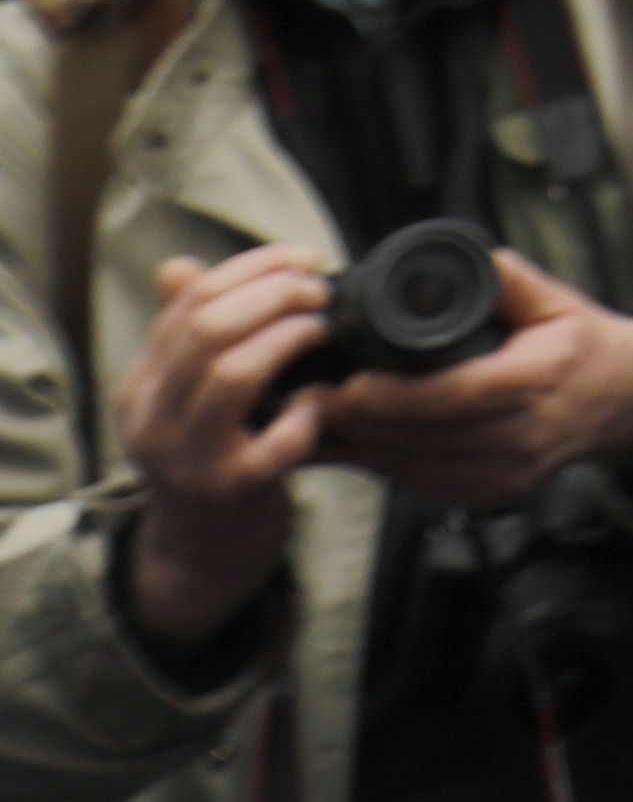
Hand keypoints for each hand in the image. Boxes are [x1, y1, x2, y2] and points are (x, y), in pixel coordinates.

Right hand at [115, 250, 330, 653]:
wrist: (203, 545)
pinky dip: (302, 418)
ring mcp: (185, 459)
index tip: (306, 256)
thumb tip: (178, 265)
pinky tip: (319, 402)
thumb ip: (190, 332)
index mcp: (141, 385)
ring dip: (287, 339)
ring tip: (323, 327)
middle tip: (321, 288)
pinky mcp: (227, 492)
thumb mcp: (189, 391)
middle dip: (274, 294)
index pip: (187, 304)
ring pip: (231, 375)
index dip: (252, 268)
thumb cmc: (213, 450)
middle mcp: (150, 419)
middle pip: (205, 331)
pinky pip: (269, 447)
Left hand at [305, 254, 632, 515]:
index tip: (346, 386)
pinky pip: (422, 483)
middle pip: (423, 438)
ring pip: (414, 468)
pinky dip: (382, 463)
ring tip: (312, 421)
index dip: (393, 399)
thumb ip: (509, 280)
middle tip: (305, 400)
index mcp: (538, 381)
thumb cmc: (586, 345)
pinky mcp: (491, 494)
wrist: (627, 401)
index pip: (455, 397)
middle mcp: (522, 437)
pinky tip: (352, 443)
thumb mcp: (558, 300)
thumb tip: (462, 261)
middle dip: (358, 423)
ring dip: (359, 447)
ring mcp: (506, 474)